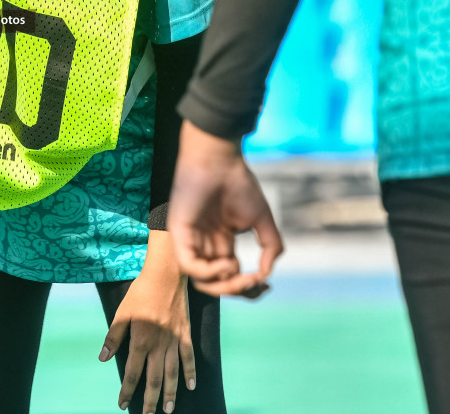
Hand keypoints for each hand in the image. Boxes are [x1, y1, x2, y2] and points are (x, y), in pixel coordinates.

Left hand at [100, 238, 195, 413]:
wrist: (165, 275)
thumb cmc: (140, 292)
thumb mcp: (121, 312)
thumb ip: (113, 337)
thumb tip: (102, 358)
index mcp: (140, 340)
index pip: (132, 372)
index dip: (126, 390)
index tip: (122, 404)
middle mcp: (158, 344)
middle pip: (154, 379)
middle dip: (150, 400)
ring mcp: (174, 340)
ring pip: (172, 373)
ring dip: (170, 393)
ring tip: (168, 409)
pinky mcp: (185, 334)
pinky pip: (189, 357)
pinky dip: (190, 373)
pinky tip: (190, 386)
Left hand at [168, 121, 282, 298]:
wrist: (219, 160)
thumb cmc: (238, 183)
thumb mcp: (262, 220)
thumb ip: (270, 246)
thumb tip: (267, 273)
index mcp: (221, 244)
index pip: (230, 278)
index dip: (247, 288)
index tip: (267, 285)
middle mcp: (205, 246)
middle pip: (216, 284)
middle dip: (237, 290)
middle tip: (254, 281)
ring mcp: (191, 240)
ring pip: (201, 280)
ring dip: (224, 285)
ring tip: (241, 273)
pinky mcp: (179, 233)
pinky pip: (188, 265)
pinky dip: (208, 273)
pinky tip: (227, 263)